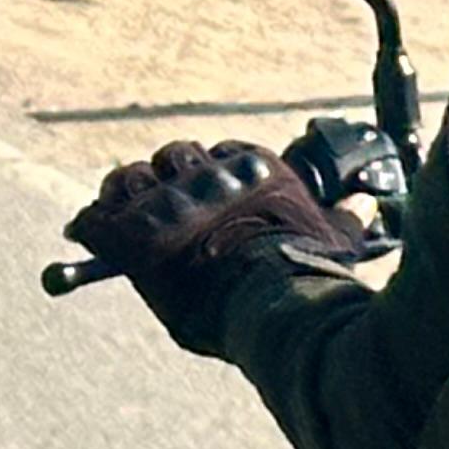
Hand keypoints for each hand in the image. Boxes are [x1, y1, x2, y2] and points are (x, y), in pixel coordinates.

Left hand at [65, 140, 367, 353]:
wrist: (269, 294)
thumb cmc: (307, 273)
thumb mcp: (337, 241)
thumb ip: (348, 221)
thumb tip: (365, 208)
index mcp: (253, 169)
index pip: (226, 154)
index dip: (215, 172)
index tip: (210, 191)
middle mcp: (206, 175)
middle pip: (175, 157)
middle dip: (169, 176)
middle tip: (163, 204)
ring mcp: (166, 202)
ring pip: (131, 179)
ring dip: (126, 193)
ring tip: (122, 212)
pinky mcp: (133, 233)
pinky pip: (98, 218)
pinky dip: (90, 225)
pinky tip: (82, 232)